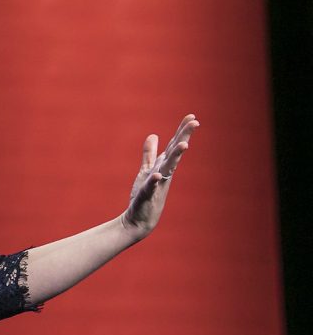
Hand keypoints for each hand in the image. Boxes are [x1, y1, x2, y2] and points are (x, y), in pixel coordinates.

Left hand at [120, 114, 199, 240]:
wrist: (138, 219)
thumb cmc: (145, 194)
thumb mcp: (146, 169)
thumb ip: (150, 153)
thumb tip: (153, 135)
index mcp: (163, 166)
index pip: (174, 145)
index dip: (182, 131)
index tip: (192, 116)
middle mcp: (164, 173)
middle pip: (175, 153)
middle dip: (184, 137)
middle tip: (195, 122)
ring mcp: (157, 184)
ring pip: (168, 168)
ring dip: (175, 156)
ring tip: (184, 145)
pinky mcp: (147, 195)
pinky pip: (151, 187)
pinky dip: (154, 180)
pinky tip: (157, 175)